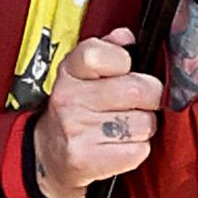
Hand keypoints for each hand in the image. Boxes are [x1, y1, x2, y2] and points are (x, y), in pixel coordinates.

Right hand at [32, 28, 164, 197]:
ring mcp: (76, 130)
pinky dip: (137, 149)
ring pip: (143, 123)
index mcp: (69, 71)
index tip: (126, 70)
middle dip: (149, 97)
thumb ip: (107, 50)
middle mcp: (68, 99)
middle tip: (140, 101)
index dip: (124, 61)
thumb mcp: (83, 74)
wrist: (48, 155)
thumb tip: (126, 37)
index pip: (100, 54)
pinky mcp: (87, 160)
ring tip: (125, 125)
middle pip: (136, 90)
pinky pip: (139, 150)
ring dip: (143, 127)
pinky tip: (120, 145)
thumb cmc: (75, 110)